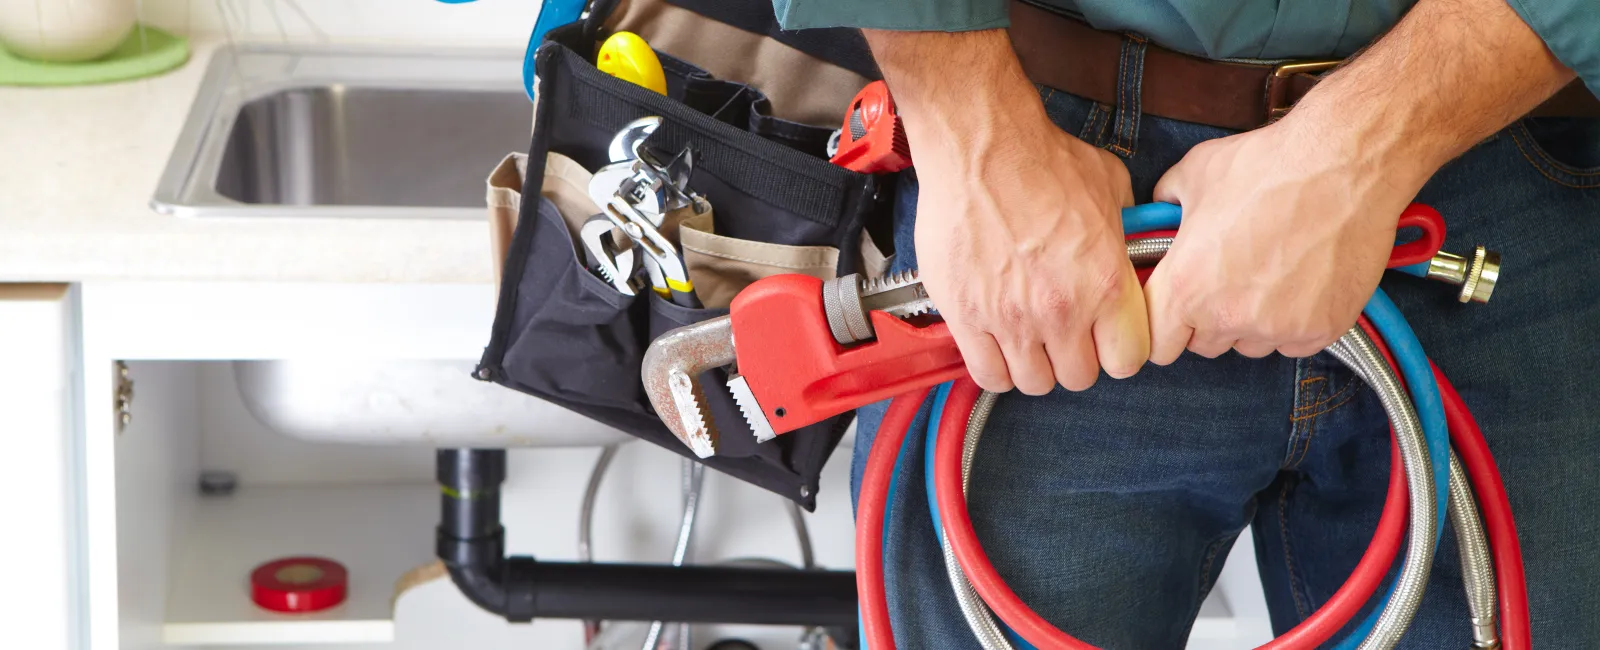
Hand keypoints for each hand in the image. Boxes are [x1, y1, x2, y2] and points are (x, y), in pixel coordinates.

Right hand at [911, 105, 1148, 394]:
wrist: (980, 146)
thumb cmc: (1040, 158)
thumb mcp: (1109, 187)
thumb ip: (1125, 229)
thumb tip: (1130, 243)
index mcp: (1105, 283)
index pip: (1127, 360)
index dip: (1118, 351)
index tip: (1106, 339)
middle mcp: (1062, 310)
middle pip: (1079, 377)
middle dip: (1075, 359)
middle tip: (1063, 335)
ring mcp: (1011, 318)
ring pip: (1033, 383)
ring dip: (1034, 365)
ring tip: (1027, 339)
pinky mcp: (967, 317)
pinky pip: (987, 375)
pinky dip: (994, 367)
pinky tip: (995, 344)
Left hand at [1143, 113, 1429, 361]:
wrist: (1344, 164)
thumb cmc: (1268, 166)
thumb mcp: (1195, 174)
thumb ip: (1166, 203)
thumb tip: (1160, 211)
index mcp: (1185, 287)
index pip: (1158, 344)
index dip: (1165, 328)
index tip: (1177, 314)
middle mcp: (1227, 316)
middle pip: (1204, 345)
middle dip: (1209, 320)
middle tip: (1229, 279)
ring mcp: (1276, 328)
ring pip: (1250, 345)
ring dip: (1253, 322)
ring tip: (1271, 273)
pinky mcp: (1321, 330)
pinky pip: (1295, 342)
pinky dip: (1295, 322)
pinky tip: (1303, 281)